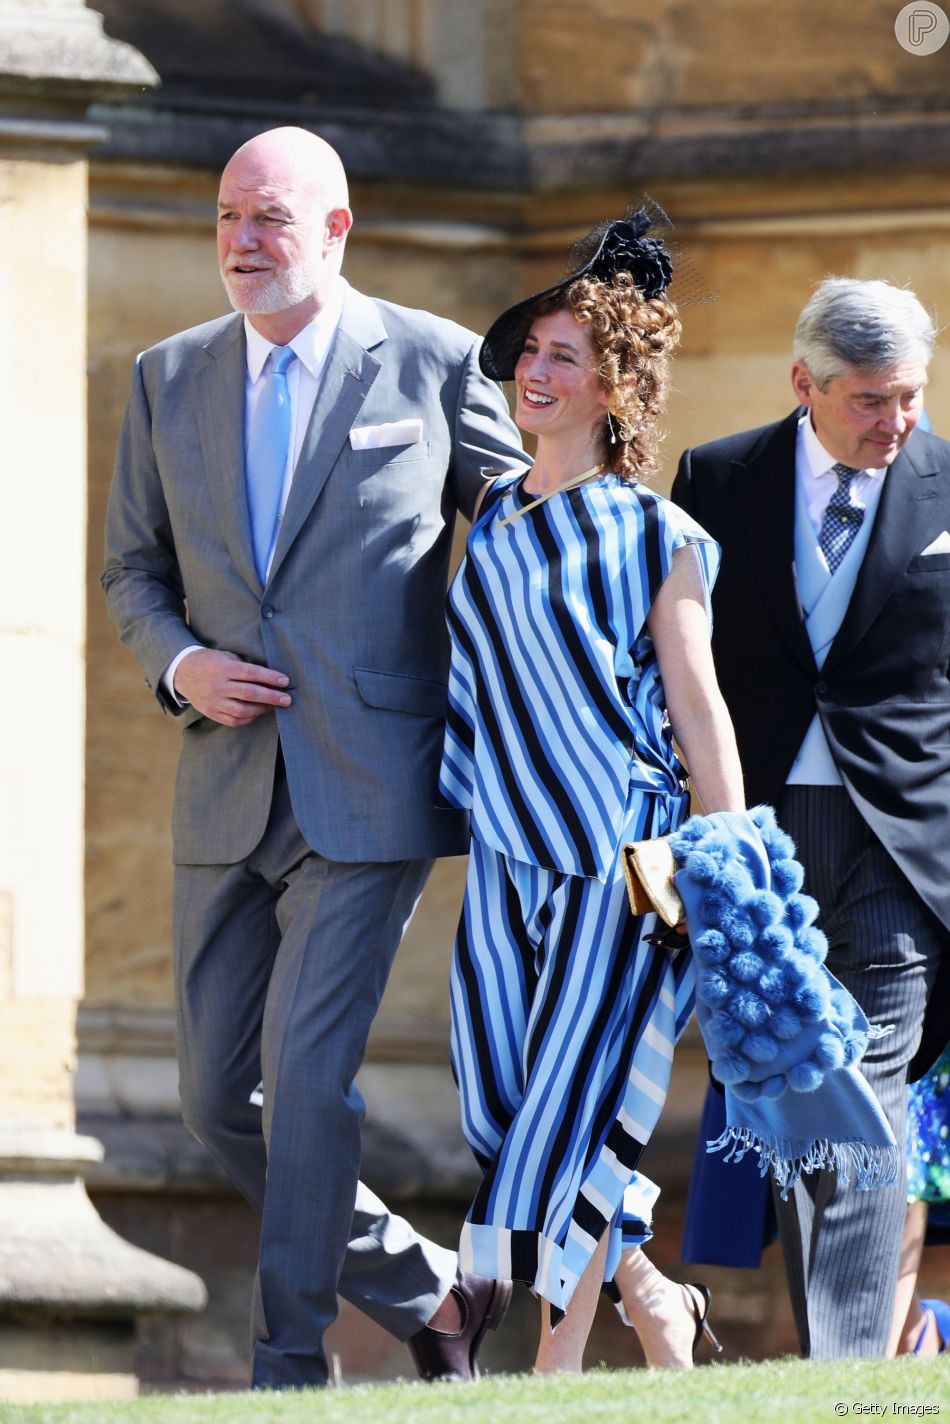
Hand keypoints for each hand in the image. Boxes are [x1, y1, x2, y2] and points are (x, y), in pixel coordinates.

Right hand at [174, 649, 290, 726]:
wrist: (182, 672)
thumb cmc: (210, 662)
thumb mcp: (226, 656)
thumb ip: (245, 666)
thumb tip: (271, 676)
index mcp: (223, 668)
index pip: (251, 673)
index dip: (270, 678)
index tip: (285, 681)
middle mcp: (218, 686)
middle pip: (250, 694)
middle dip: (272, 697)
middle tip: (287, 699)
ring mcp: (214, 701)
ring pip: (243, 710)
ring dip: (262, 710)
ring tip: (274, 706)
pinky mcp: (211, 713)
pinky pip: (233, 721)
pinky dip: (249, 719)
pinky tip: (258, 713)